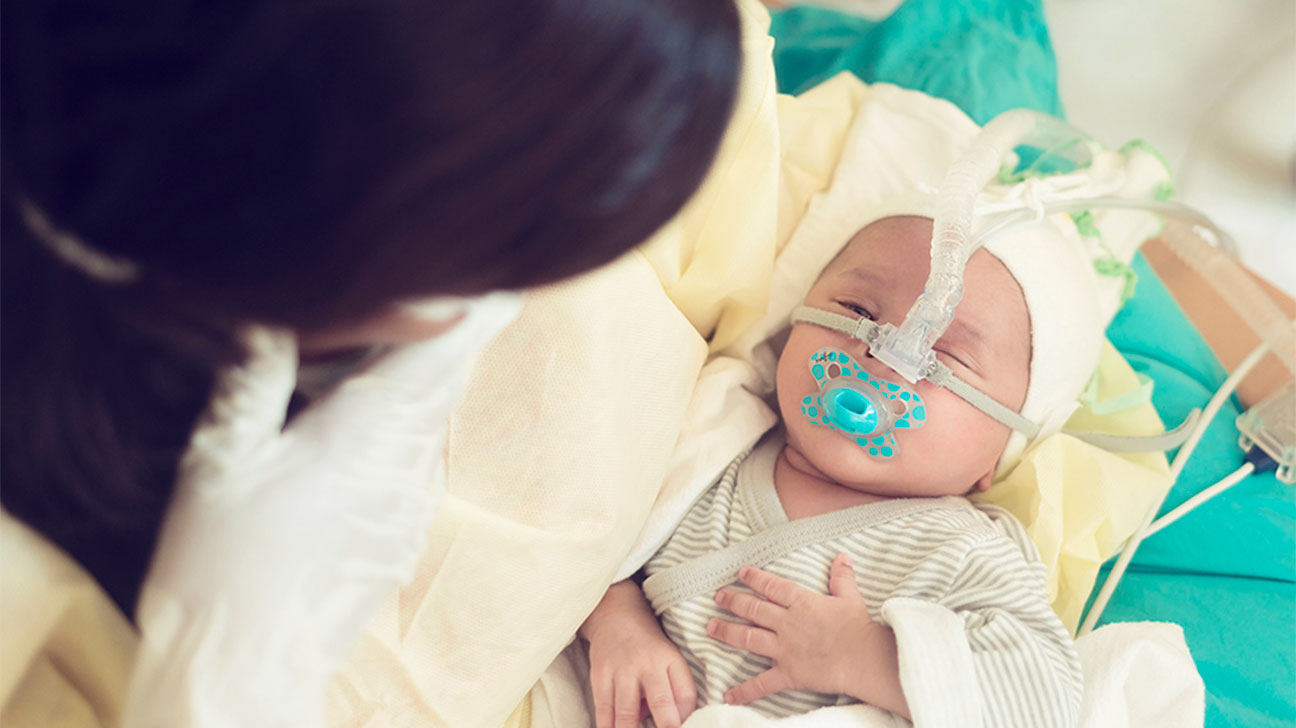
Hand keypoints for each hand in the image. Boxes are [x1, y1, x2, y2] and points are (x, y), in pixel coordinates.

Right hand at [124, 294, 521, 726]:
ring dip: (424, 380)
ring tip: (391, 346)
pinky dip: (406, 427)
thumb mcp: (218, 460)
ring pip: (433, 420)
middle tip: (450, 291)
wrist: (247, 664)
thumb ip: (252, 379)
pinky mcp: (404, 533)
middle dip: (452, 334)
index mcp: (362, 435)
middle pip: (445, 382)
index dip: (472, 311)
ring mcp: (411, 504)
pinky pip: (419, 460)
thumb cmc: (221, 564)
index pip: (437, 355)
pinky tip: (360, 424)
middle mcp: (404, 466)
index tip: (502, 276)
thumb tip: (268, 315)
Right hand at [587, 616, 697, 727]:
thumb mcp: (671, 661)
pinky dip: (607, 726)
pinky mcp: (599, 675)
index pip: (686, 694)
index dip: (686, 720)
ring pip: (627, 712)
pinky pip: (603, 709)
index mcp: (670, 661)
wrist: (615, 616)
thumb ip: (678, 692)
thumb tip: (677, 724)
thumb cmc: (649, 648)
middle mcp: (647, 664)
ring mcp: (621, 670)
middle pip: (660, 702)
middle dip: (665, 726)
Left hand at [707, 553, 898, 708]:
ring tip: (710, 628)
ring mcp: (784, 648)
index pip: (771, 586)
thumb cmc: (859, 628)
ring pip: (748, 637)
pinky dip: (744, 690)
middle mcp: (787, 623)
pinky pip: (761, 683)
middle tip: (718, 597)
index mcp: (801, 602)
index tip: (740, 573)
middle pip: (753, 608)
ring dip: (726, 632)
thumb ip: (842, 578)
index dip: (754, 578)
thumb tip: (842, 557)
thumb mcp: (850, 598)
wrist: (864, 658)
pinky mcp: (788, 673)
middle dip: (732, 601)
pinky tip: (727, 695)